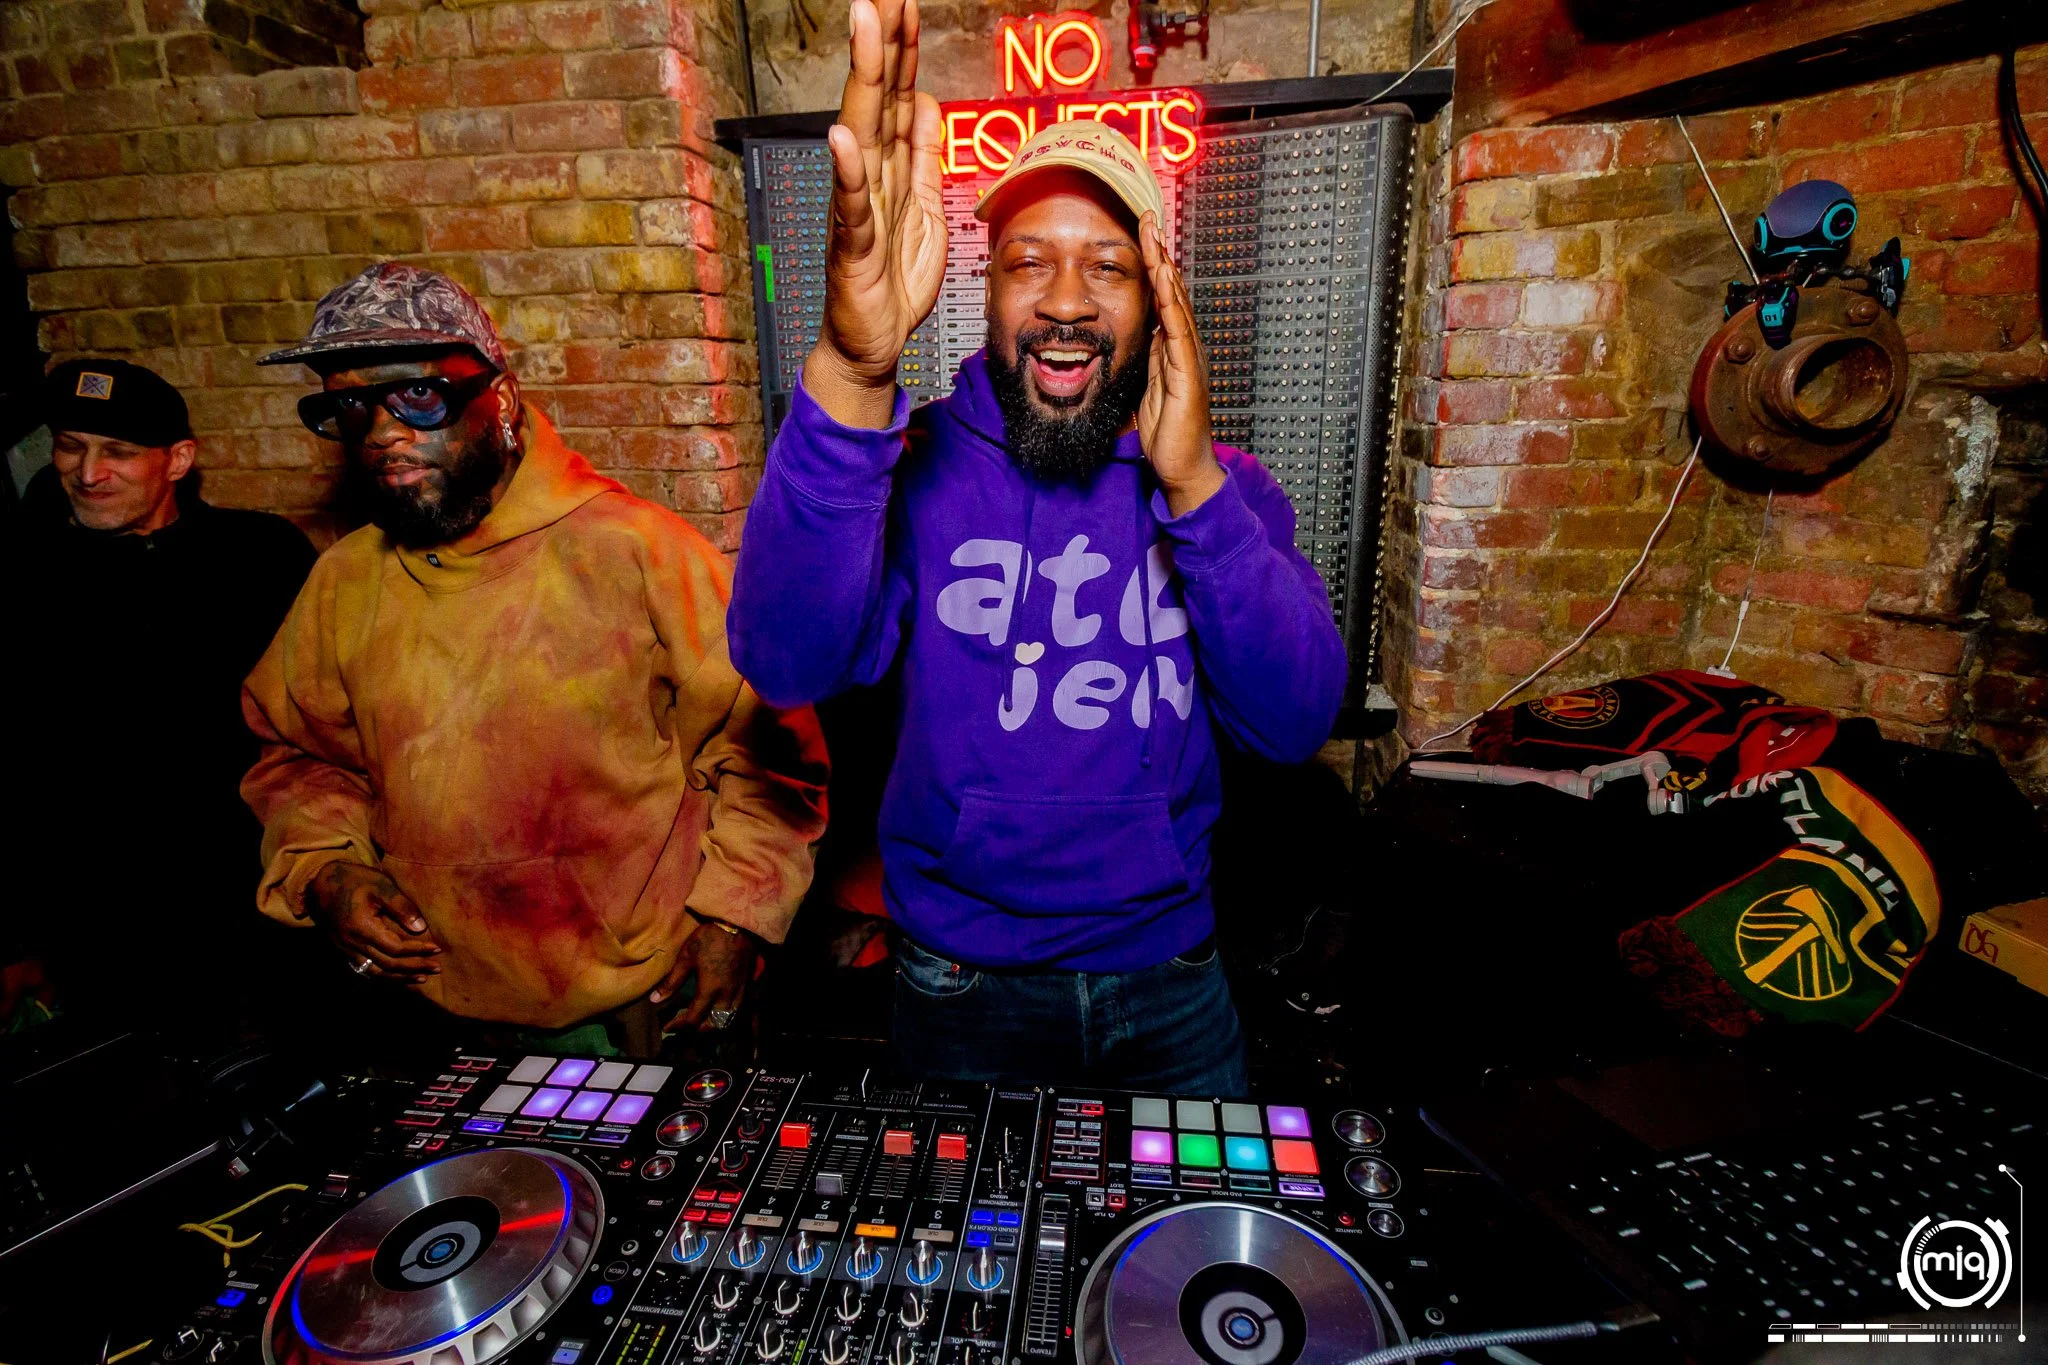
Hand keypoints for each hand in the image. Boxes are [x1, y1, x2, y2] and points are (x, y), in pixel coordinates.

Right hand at [305, 861, 440, 982]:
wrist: (320, 883)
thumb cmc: (354, 880)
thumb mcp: (380, 885)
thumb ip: (400, 906)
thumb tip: (420, 928)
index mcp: (362, 928)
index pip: (395, 948)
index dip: (417, 951)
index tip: (436, 949)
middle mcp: (352, 943)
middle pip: (387, 965)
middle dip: (414, 967)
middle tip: (436, 968)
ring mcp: (345, 949)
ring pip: (375, 973)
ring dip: (399, 978)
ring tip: (421, 978)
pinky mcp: (343, 950)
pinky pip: (364, 970)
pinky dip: (383, 976)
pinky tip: (398, 977)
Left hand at [651, 919, 760, 1032]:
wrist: (738, 924)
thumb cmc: (709, 938)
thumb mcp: (686, 956)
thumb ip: (672, 981)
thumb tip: (655, 999)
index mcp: (709, 990)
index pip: (693, 1018)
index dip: (679, 1025)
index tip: (667, 1028)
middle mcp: (726, 996)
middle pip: (714, 1024)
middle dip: (698, 1028)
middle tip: (686, 1023)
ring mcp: (739, 991)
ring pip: (728, 1018)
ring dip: (714, 1023)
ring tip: (703, 1018)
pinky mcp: (747, 983)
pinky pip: (738, 1007)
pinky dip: (727, 1013)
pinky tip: (720, 1006)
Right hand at [803, 0, 945, 428]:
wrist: (873, 343)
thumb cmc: (893, 281)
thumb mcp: (925, 206)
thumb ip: (924, 153)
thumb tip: (928, 100)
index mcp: (892, 168)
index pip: (901, 95)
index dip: (906, 49)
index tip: (906, 1)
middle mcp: (870, 178)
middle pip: (880, 99)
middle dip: (883, 43)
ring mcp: (858, 209)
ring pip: (863, 134)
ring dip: (864, 81)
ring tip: (865, 29)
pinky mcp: (854, 248)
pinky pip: (852, 207)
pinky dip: (848, 173)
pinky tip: (842, 138)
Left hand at [1137, 213, 1222, 515]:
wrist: (1182, 469)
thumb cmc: (1166, 434)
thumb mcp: (1147, 388)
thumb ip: (1146, 360)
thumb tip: (1136, 337)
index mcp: (1174, 349)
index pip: (1162, 298)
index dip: (1153, 265)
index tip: (1140, 234)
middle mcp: (1186, 347)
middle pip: (1172, 291)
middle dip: (1159, 254)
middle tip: (1148, 218)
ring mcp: (1190, 359)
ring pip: (1178, 303)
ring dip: (1165, 268)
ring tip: (1154, 237)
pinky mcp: (1188, 375)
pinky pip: (1179, 332)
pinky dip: (1173, 304)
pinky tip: (1165, 280)